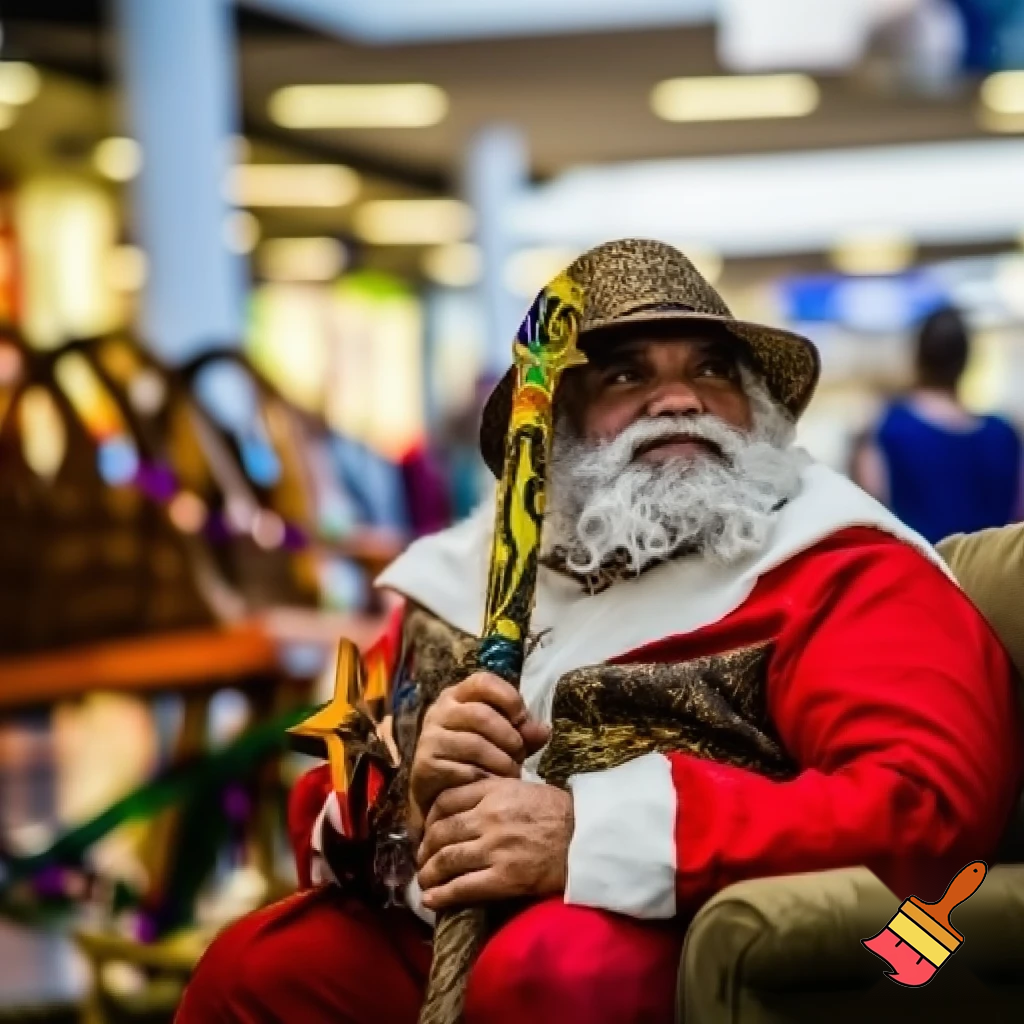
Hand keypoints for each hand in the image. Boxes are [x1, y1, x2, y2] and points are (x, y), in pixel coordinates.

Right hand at [409, 673, 548, 822]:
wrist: (440, 793)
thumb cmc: (474, 759)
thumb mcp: (502, 740)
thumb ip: (523, 733)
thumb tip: (544, 730)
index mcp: (458, 696)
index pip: (483, 681)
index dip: (508, 697)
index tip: (522, 719)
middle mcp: (439, 712)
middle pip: (481, 715)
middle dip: (509, 738)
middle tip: (520, 755)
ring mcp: (430, 738)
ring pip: (475, 744)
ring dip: (502, 762)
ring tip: (511, 773)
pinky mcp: (426, 765)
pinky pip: (465, 771)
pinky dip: (486, 779)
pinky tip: (492, 785)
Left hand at [416, 777, 572, 911]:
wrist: (588, 839)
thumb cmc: (559, 812)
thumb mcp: (523, 787)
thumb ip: (493, 791)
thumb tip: (465, 804)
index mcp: (494, 791)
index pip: (446, 800)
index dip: (430, 817)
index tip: (427, 829)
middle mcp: (490, 817)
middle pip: (441, 832)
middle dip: (425, 849)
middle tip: (422, 859)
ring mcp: (496, 848)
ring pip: (447, 860)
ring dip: (429, 873)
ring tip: (424, 880)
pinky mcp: (505, 878)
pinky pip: (463, 887)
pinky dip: (442, 895)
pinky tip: (431, 899)